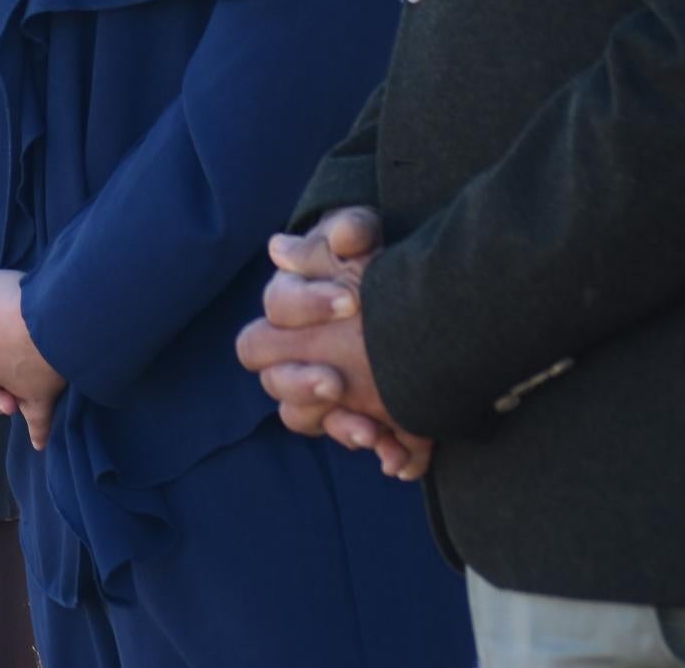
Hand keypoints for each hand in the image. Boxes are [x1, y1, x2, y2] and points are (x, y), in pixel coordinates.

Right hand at [237, 213, 431, 482]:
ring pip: (300, 415)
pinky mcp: (355, 412)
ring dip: (333, 423)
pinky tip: (398, 454)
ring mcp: (320, 384)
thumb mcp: (369, 238)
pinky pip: (350, 437)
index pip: (278, 309)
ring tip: (370, 431)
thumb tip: (336, 239)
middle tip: (336, 380)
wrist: (416, 291)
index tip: (350, 303)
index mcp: (291, 303)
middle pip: (269, 372)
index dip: (308, 307)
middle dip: (299, 379)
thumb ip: (351, 230)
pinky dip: (375, 446)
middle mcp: (295, 348)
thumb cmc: (375, 257)